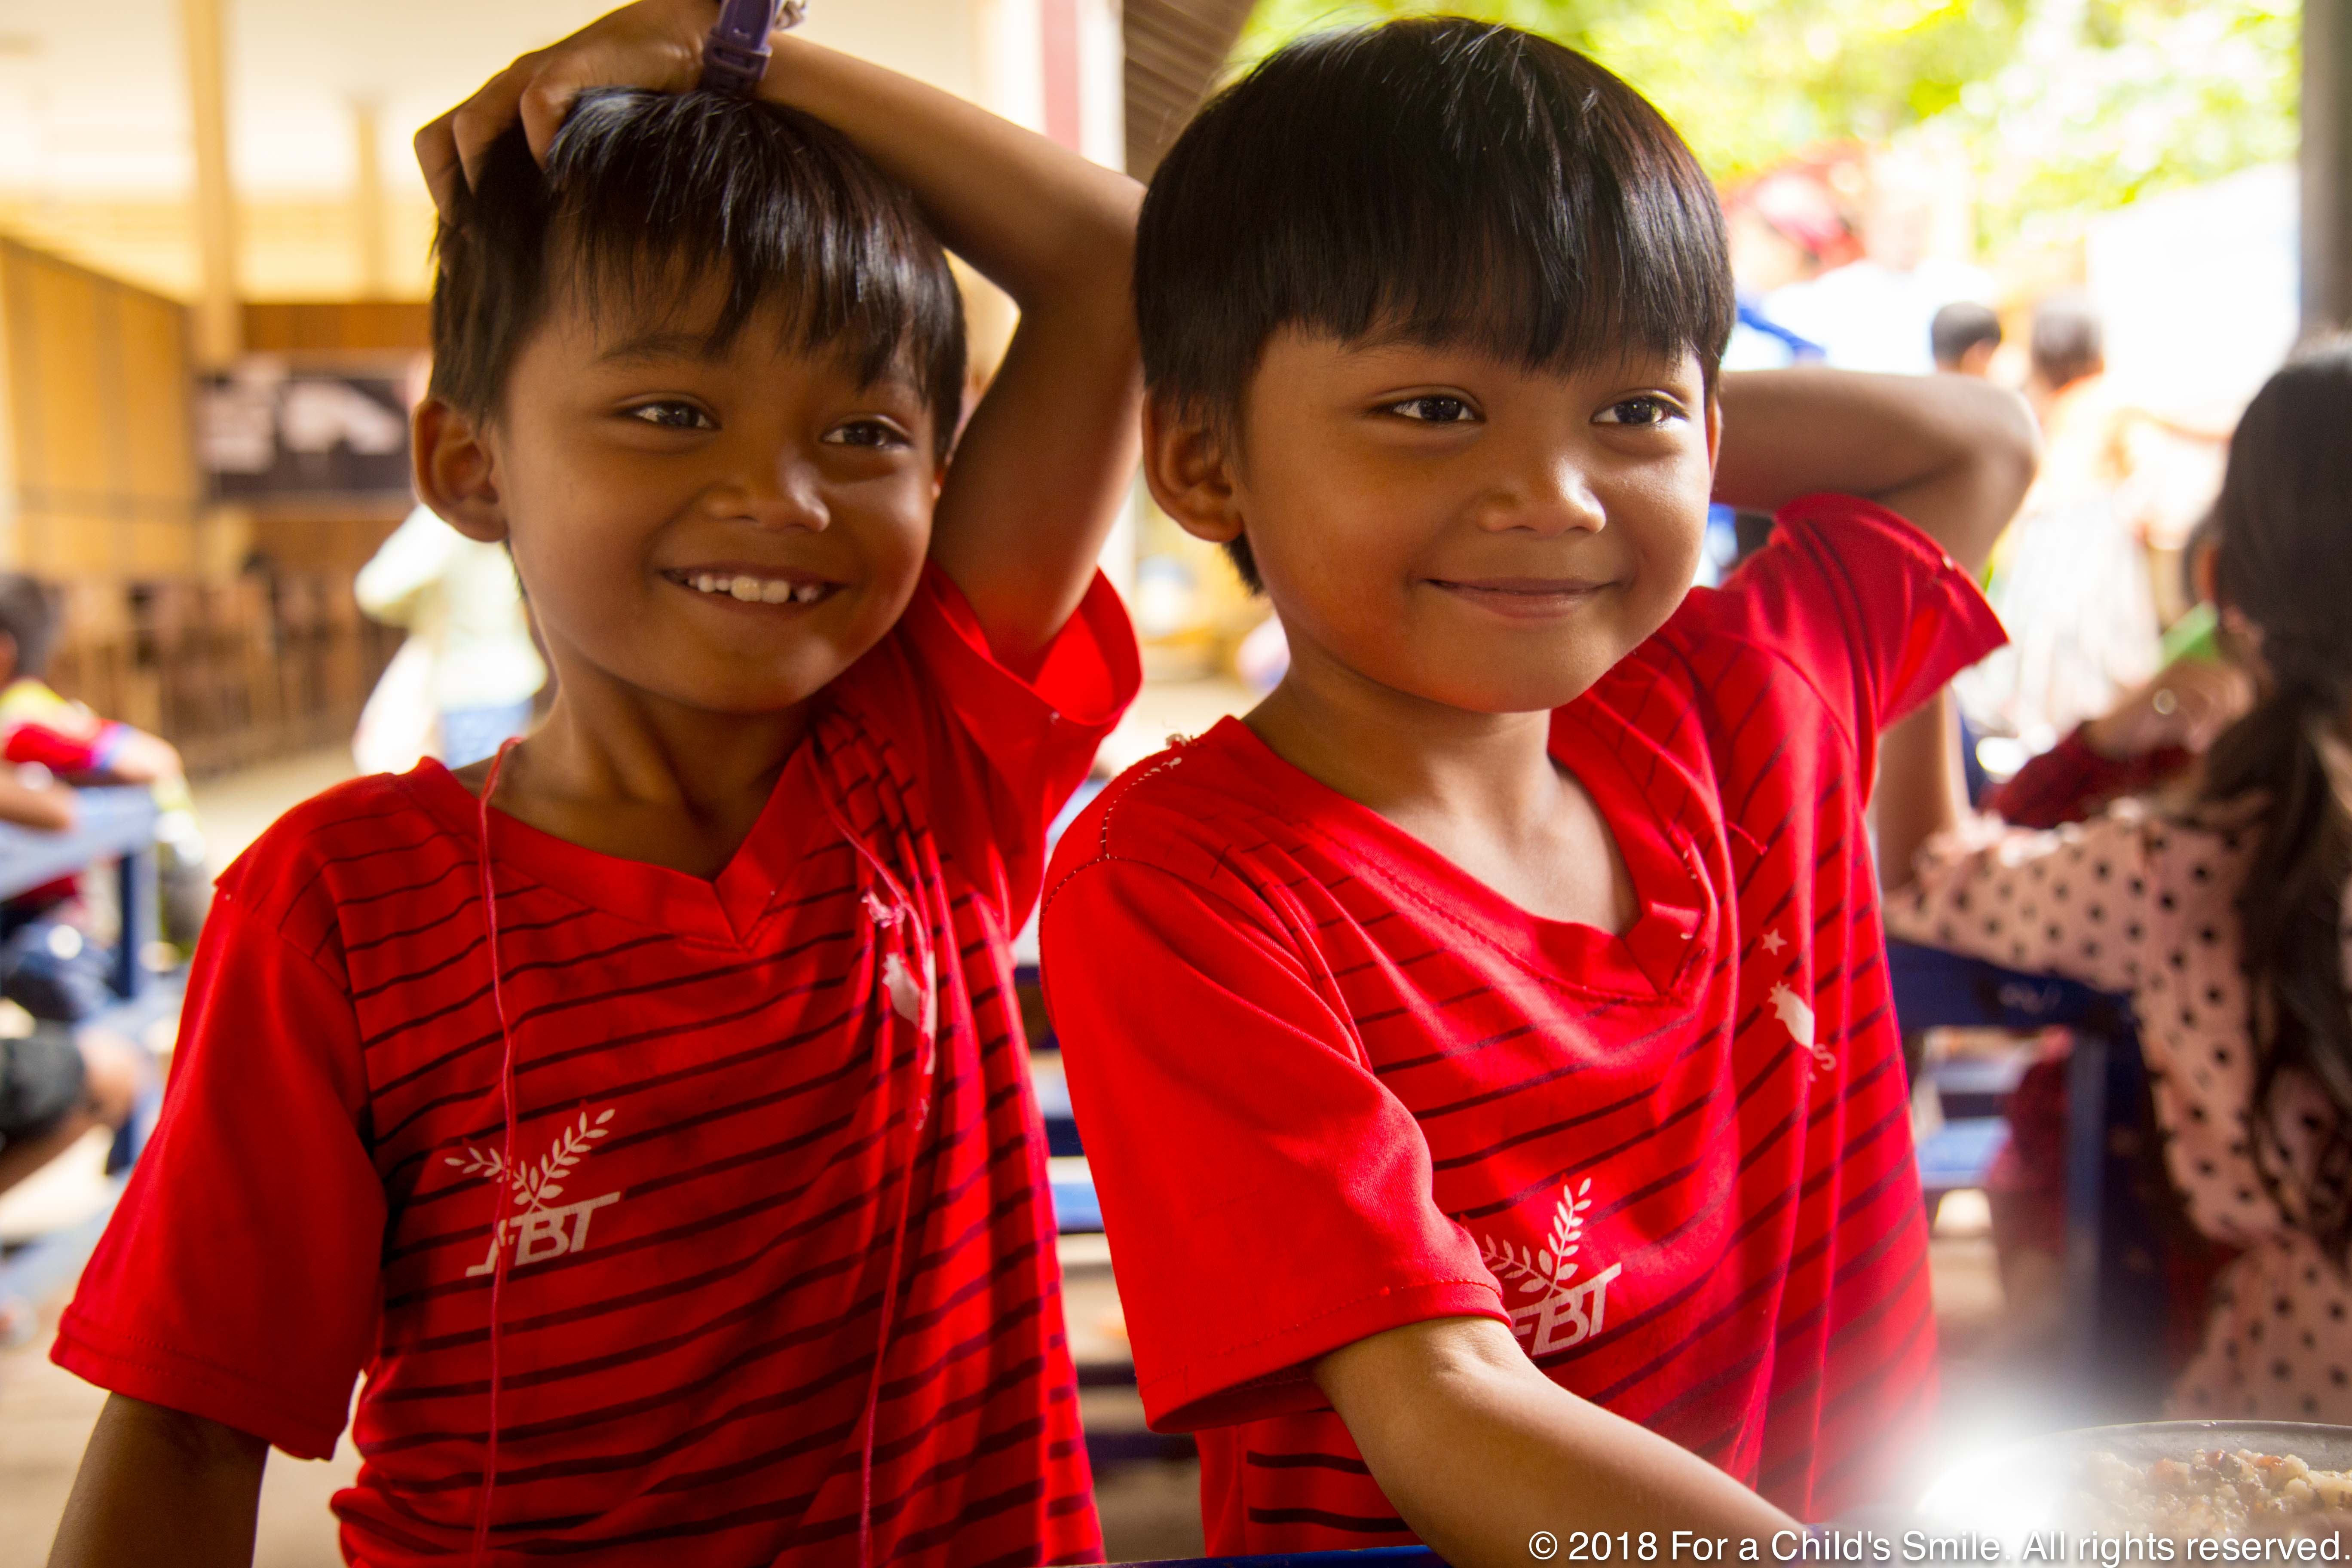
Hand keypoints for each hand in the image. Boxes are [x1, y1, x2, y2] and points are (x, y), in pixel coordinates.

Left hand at [414, 0, 722, 215]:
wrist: (688, 43)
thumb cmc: (643, 102)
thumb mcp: (589, 149)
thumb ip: (564, 181)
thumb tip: (552, 239)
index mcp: (507, 107)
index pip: (443, 146)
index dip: (446, 194)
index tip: (466, 246)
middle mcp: (510, 89)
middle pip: (443, 138)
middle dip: (454, 193)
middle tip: (480, 240)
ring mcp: (535, 74)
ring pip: (472, 124)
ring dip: (487, 175)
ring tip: (520, 215)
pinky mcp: (572, 63)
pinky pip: (535, 106)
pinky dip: (542, 145)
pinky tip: (566, 179)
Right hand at [2081, 659, 2254, 760]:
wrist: (2116, 734)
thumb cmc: (2156, 724)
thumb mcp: (2192, 712)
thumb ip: (2215, 704)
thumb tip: (2246, 704)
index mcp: (2195, 665)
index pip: (2237, 678)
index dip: (2239, 704)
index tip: (2225, 726)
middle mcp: (2185, 664)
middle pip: (2231, 683)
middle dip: (2229, 714)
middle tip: (2213, 736)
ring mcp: (2172, 674)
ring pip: (2216, 695)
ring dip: (2212, 724)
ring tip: (2199, 742)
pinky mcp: (2160, 689)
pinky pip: (2196, 706)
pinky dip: (2197, 728)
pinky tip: (2190, 741)